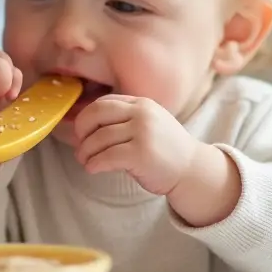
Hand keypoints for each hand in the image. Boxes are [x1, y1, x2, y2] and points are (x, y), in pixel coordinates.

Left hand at [72, 95, 203, 194]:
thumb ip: (125, 119)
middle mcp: (142, 113)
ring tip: (86, 161)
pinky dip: (94, 163)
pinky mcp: (141, 154)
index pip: (103, 102)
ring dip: (85, 152)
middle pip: (96, 114)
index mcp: (142, 103)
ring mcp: (143, 132)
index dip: (86, 117)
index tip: (82, 133)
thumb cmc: (165, 150)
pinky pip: (106, 156)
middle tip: (80, 146)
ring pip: (99, 138)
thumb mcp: (149, 123)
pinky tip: (93, 169)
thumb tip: (87, 127)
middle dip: (81, 131)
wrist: (191, 169)